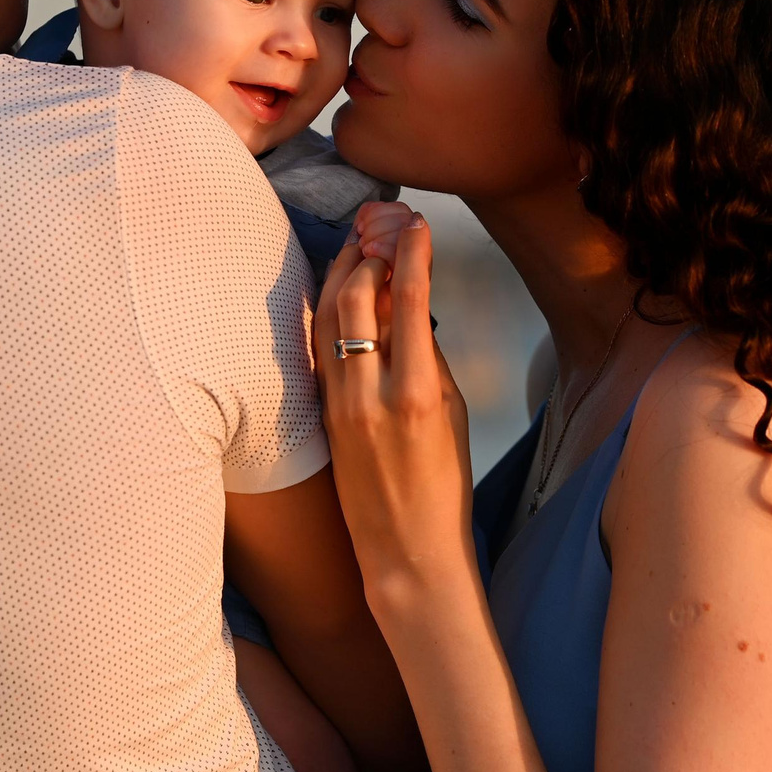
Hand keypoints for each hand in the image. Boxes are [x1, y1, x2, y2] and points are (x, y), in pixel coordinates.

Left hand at [315, 210, 475, 609]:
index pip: (410, 301)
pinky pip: (319, 349)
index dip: (411, 254)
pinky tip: (336, 292)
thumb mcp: (453, 414)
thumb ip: (429, 359)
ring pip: (328, 318)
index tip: (416, 222)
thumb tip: (409, 308)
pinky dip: (327, 312)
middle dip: (367, 254)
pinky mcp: (322, 415)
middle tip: (379, 227)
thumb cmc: (444, 486)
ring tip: (355, 247)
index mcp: (417, 392)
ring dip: (340, 275)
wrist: (408, 549)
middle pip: (357, 298)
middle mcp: (371, 393)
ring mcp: (339, 404)